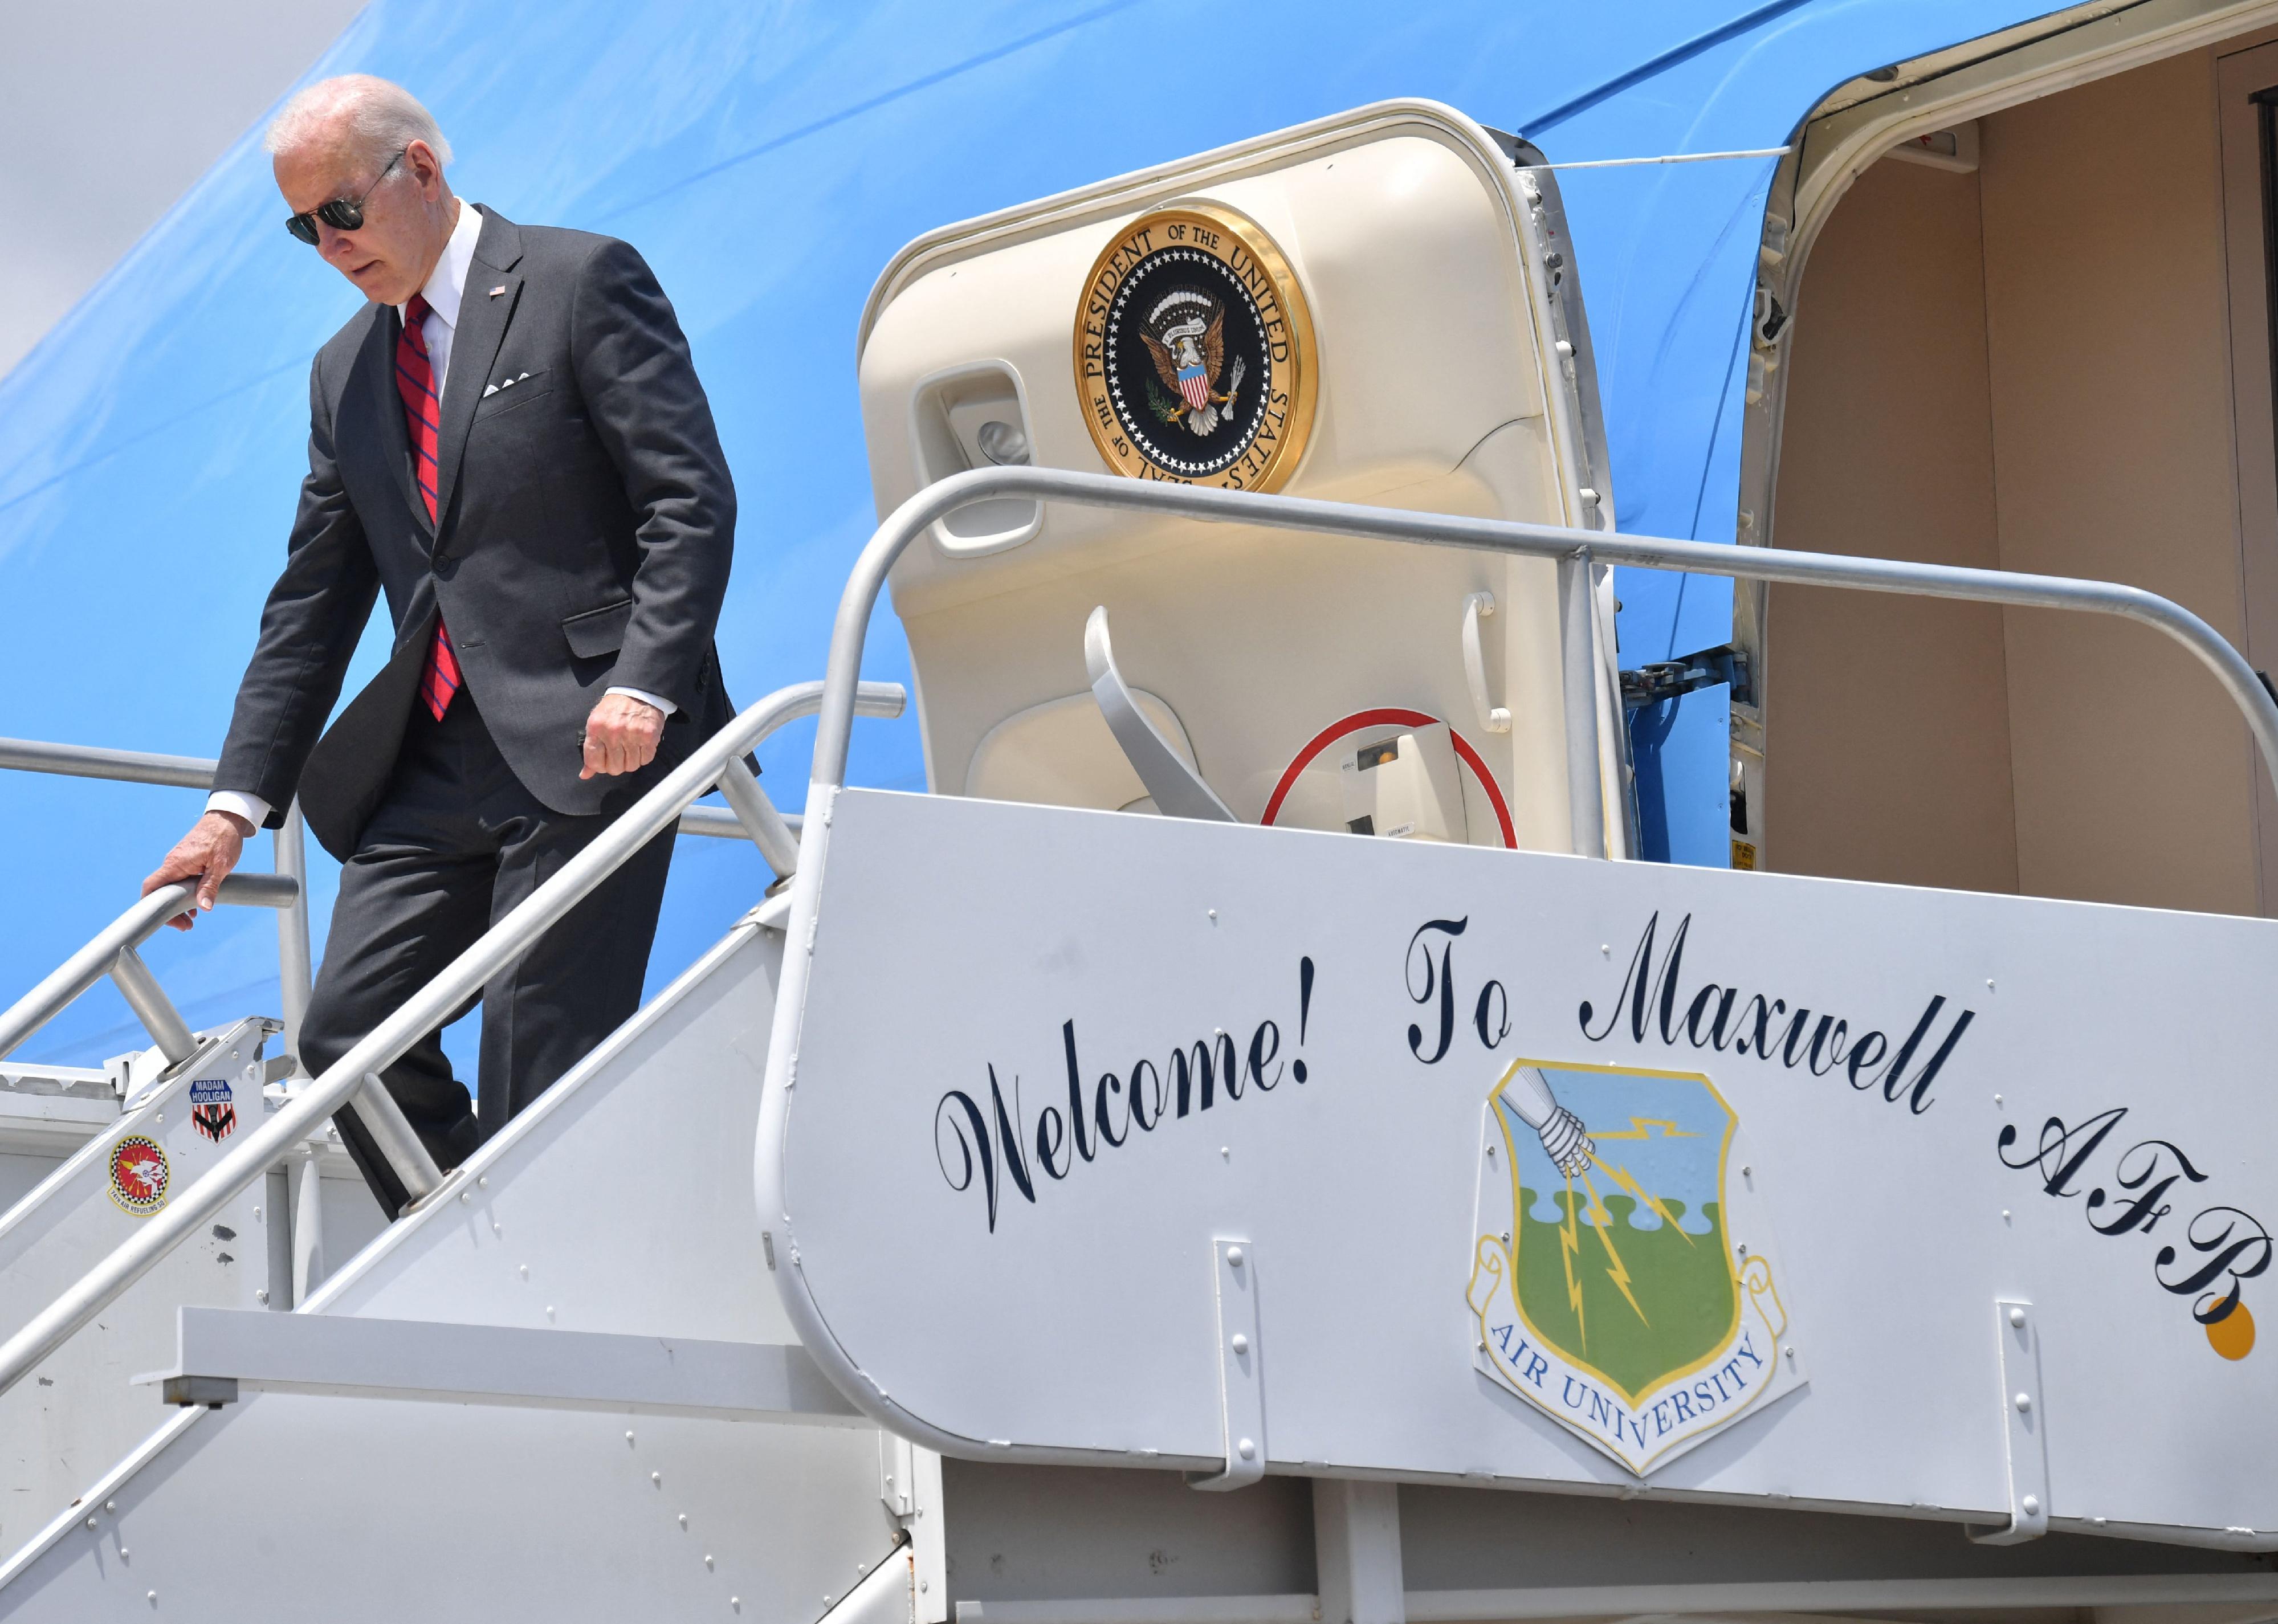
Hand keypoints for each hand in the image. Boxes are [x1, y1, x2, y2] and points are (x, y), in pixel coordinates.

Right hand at [143, 811, 252, 930]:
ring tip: (192, 920)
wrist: (228, 819)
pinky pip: (180, 881)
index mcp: (175, 864)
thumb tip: (204, 907)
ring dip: (178, 905)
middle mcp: (173, 863)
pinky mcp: (187, 861)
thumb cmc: (223, 838)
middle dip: (170, 911)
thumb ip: (210, 886)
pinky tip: (196, 905)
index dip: (150, 905)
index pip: (151, 886)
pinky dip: (185, 894)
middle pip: (161, 892)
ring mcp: (179, 862)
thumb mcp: (220, 866)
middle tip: (186, 926)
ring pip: (171, 888)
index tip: (162, 920)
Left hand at [580, 692, 663, 779]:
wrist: (637, 692)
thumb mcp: (596, 724)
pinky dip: (643, 757)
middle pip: (614, 768)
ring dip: (631, 761)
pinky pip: (645, 760)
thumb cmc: (614, 710)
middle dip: (616, 765)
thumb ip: (591, 750)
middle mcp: (613, 732)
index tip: (604, 761)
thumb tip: (585, 775)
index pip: (594, 762)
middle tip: (619, 754)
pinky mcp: (649, 736)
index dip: (599, 766)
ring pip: (631, 766)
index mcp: (596, 728)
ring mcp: (632, 734)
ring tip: (630, 749)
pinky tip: (640, 746)